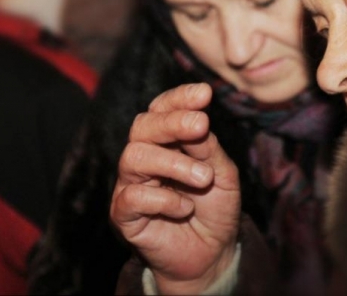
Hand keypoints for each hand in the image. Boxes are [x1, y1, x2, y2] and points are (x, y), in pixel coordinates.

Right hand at [110, 83, 240, 293]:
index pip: (162, 109)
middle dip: (173, 122)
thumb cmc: (216, 208)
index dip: (179, 98)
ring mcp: (131, 184)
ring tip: (203, 179)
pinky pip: (132, 197)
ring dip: (174, 163)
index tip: (204, 94)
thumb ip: (209, 149)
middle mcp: (145, 157)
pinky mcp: (123, 214)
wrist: (213, 253)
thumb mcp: (223, 174)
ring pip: (134, 156)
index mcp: (168, 141)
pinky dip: (164, 200)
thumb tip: (198, 120)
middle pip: (142, 126)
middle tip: (201, 125)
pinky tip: (185, 209)